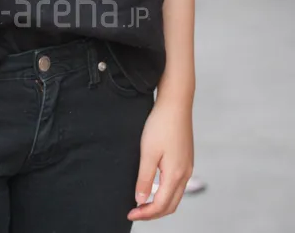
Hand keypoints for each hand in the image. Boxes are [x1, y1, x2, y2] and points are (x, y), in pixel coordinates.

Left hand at [127, 96, 193, 221]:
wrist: (176, 103)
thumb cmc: (161, 125)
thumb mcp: (148, 152)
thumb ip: (144, 178)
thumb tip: (140, 200)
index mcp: (175, 175)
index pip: (161, 205)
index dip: (145, 213)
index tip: (130, 213)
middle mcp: (185, 174)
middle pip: (170, 205)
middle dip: (153, 213)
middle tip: (135, 212)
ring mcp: (187, 167)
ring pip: (175, 196)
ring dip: (160, 203)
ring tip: (142, 202)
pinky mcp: (186, 159)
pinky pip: (177, 184)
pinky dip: (165, 192)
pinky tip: (154, 186)